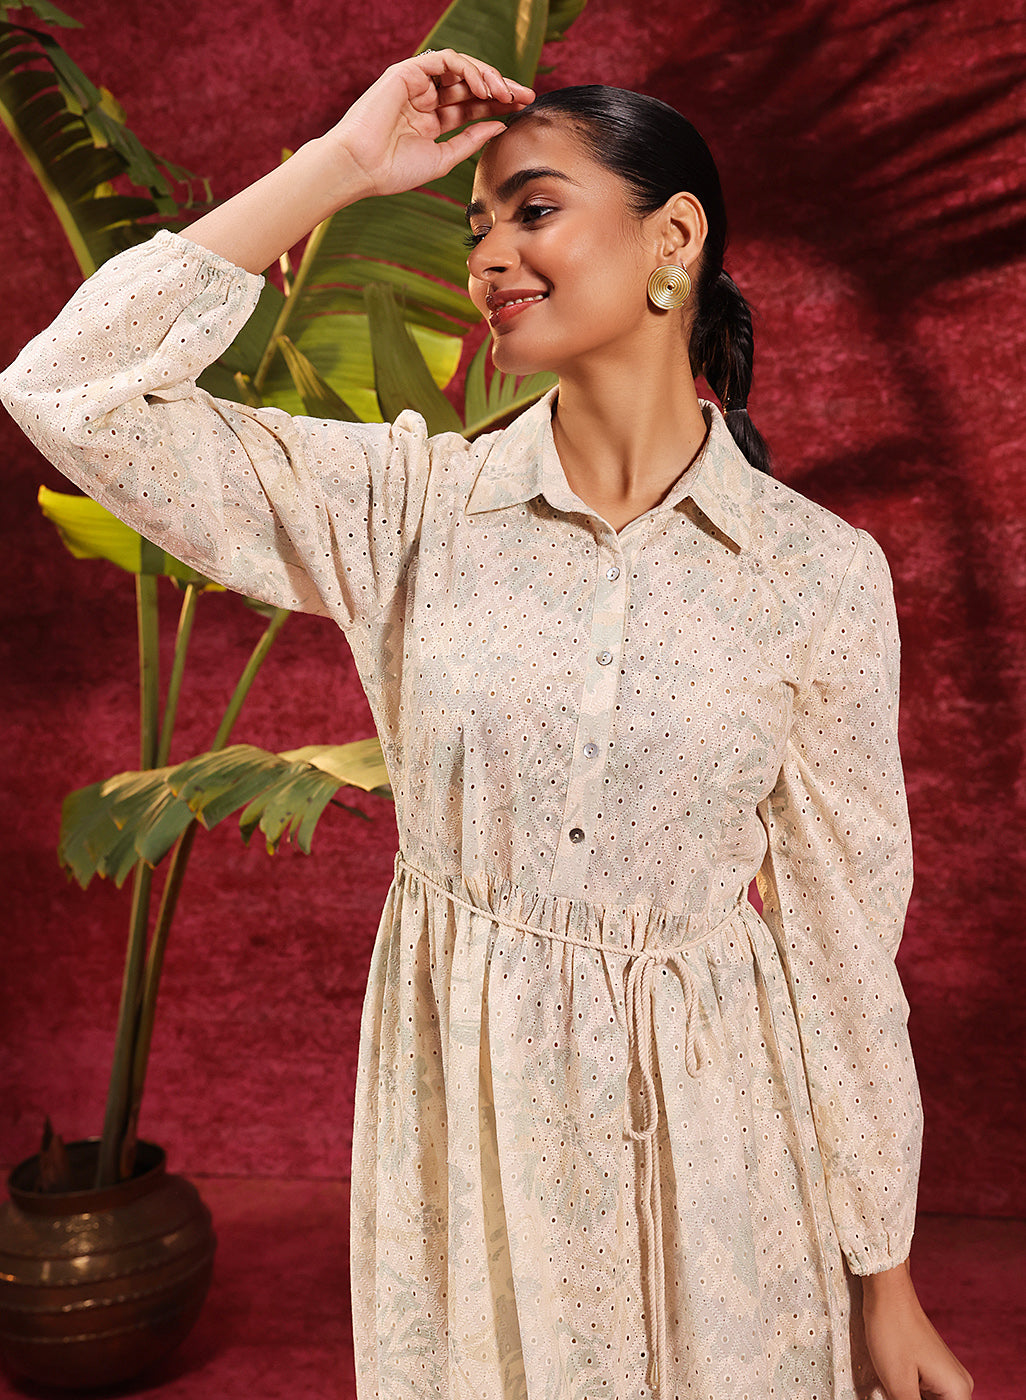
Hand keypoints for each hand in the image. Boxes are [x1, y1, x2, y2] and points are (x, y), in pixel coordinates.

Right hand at [330, 49, 533, 198]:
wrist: (361, 167)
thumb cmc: (394, 171)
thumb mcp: (443, 158)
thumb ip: (470, 140)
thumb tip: (500, 125)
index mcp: (431, 120)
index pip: (472, 106)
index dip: (498, 105)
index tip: (523, 109)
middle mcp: (425, 99)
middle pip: (471, 85)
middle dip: (501, 87)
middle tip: (526, 95)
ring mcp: (416, 84)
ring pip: (461, 69)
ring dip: (488, 77)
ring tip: (506, 93)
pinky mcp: (407, 72)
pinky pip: (445, 61)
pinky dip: (468, 69)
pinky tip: (483, 87)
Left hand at [861, 1260, 972, 1398]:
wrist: (887, 1292)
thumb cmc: (892, 1331)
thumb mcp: (898, 1384)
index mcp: (958, 1392)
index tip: (900, 1399)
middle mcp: (960, 1386)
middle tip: (892, 1393)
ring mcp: (946, 1376)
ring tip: (891, 1390)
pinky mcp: (932, 1369)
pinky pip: (924, 1395)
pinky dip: (908, 1396)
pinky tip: (890, 1391)